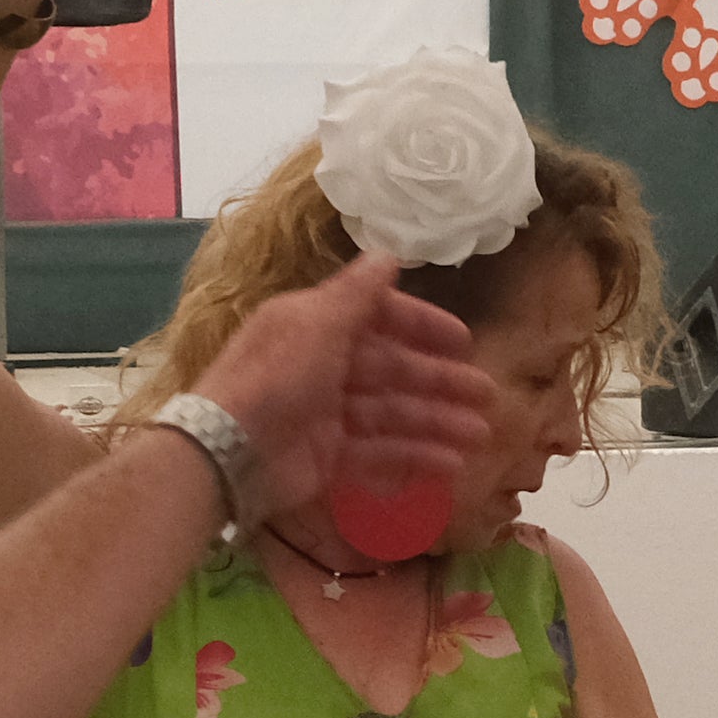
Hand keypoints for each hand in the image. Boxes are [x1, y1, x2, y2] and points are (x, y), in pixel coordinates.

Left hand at [196, 258, 488, 524]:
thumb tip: (388, 253)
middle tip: (489, 396)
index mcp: (316, 325)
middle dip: (441, 382)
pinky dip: (413, 457)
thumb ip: (356, 293)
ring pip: (392, 413)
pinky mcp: (326, 455)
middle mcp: (322, 364)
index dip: (422, 326)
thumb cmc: (276, 378)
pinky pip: (378, 452)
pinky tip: (450, 465)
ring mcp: (325, 413)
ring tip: (479, 435)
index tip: (464, 342)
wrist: (228, 452)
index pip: (379, 318)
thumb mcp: (317, 324)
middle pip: (392, 369)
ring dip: (437, 422)